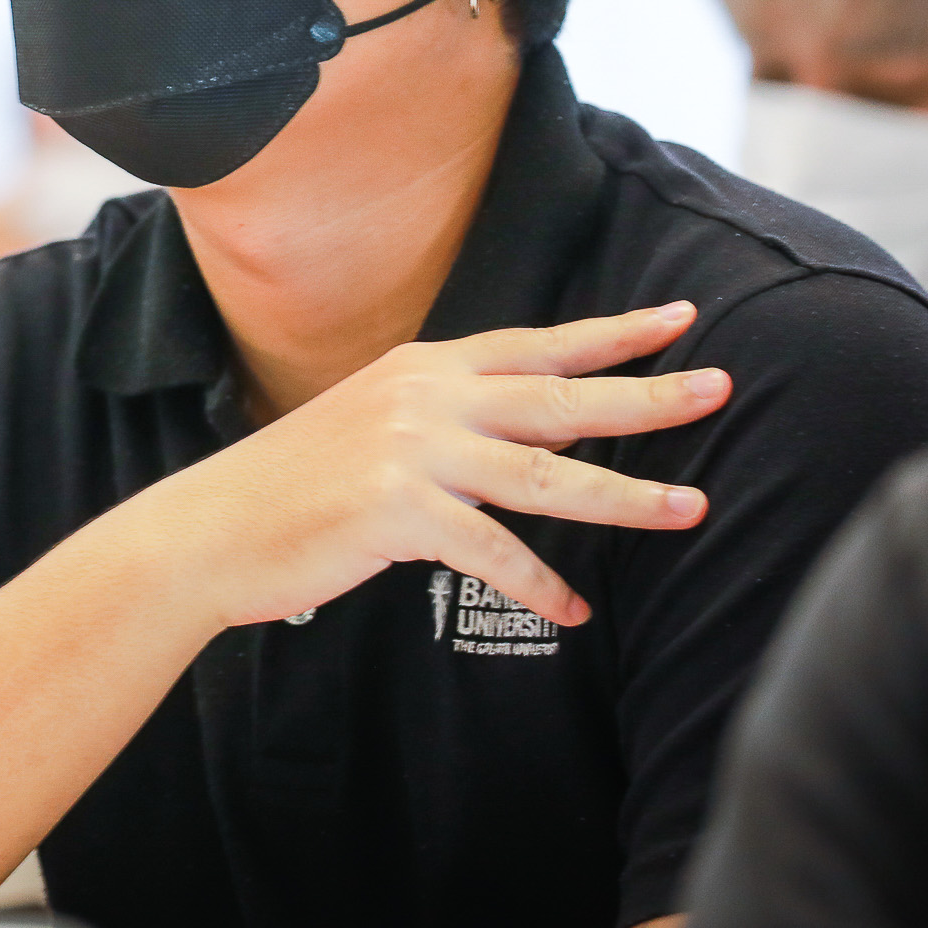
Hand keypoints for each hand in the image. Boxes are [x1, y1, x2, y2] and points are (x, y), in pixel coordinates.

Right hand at [150, 302, 724, 633]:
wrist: (208, 531)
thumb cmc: (292, 489)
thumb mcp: (371, 427)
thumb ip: (444, 419)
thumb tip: (527, 432)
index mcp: (421, 369)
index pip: (537, 345)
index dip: (612, 333)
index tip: (680, 318)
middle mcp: (423, 398)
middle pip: (559, 397)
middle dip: (647, 395)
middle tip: (718, 388)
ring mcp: (410, 452)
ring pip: (545, 475)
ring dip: (625, 496)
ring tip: (691, 509)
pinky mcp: (396, 511)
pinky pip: (493, 552)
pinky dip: (540, 586)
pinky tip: (574, 610)